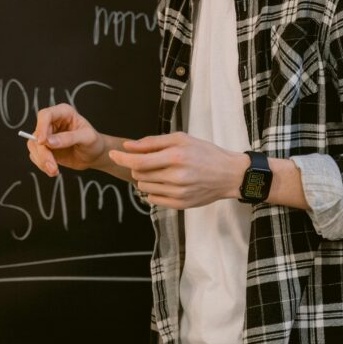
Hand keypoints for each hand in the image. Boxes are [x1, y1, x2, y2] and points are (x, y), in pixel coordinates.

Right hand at [27, 103, 107, 177]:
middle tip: (52, 166)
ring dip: (42, 160)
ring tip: (54, 170)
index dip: (41, 127)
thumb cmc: (93, 142)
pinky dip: (42, 165)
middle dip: (43, 152)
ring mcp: (47, 135)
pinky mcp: (44, 148)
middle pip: (37, 134)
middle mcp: (52, 122)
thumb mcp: (87, 138)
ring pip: (34, 146)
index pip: (45, 115)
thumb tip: (49, 141)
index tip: (42, 142)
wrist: (94, 155)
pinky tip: (53, 170)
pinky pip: (35, 155)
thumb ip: (70, 138)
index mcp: (63, 113)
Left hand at [109, 132, 246, 209]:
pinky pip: (154, 199)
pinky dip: (154, 191)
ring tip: (162, 172)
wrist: (229, 174)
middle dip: (138, 166)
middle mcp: (176, 177)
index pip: (138, 161)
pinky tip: (167, 183)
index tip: (113, 154)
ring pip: (144, 187)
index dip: (121, 158)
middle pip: (139, 174)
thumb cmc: (205, 153)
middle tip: (152, 161)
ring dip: (146, 178)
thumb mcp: (182, 139)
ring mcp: (178, 193)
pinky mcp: (180, 205)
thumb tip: (128, 146)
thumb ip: (153, 142)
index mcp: (176, 157)